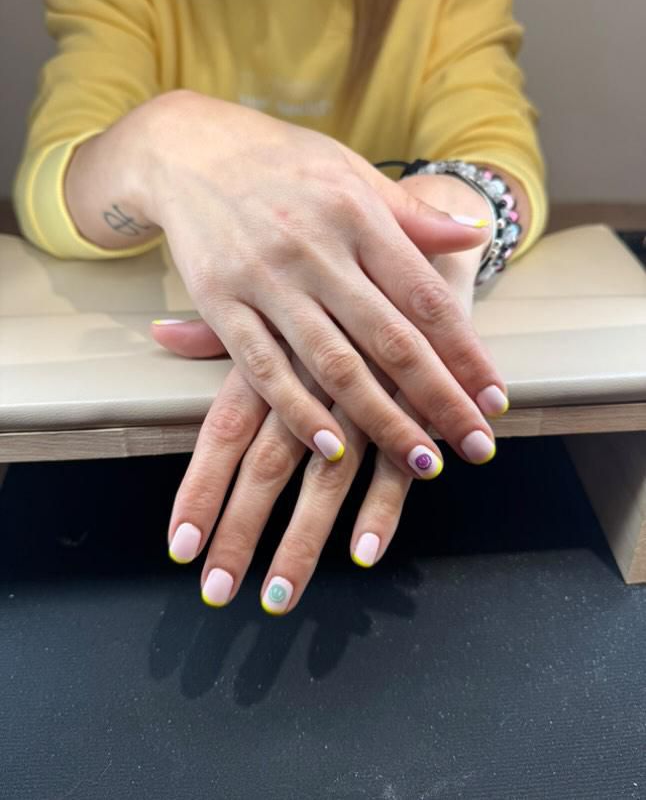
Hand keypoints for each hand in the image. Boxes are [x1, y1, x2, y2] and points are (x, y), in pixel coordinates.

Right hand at [137, 90, 505, 478]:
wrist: (189, 147)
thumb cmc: (281, 162)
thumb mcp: (351, 171)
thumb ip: (410, 213)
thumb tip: (473, 233)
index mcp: (358, 215)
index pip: (425, 296)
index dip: (466, 352)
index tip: (495, 397)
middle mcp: (317, 249)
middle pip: (391, 339)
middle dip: (441, 399)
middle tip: (479, 446)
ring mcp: (266, 278)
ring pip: (334, 364)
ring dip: (382, 419)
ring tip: (423, 462)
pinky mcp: (221, 302)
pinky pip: (265, 368)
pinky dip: (300, 412)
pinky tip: (335, 449)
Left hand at [152, 245, 489, 613]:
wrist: (415, 232)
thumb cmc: (336, 271)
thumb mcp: (278, 287)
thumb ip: (224, 327)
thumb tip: (163, 334)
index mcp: (274, 353)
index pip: (225, 432)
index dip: (202, 489)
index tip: (180, 547)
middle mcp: (312, 379)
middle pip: (268, 467)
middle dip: (240, 532)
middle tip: (217, 593)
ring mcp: (365, 394)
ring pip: (327, 478)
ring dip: (303, 541)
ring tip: (278, 596)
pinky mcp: (414, 403)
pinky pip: (397, 462)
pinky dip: (382, 509)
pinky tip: (363, 554)